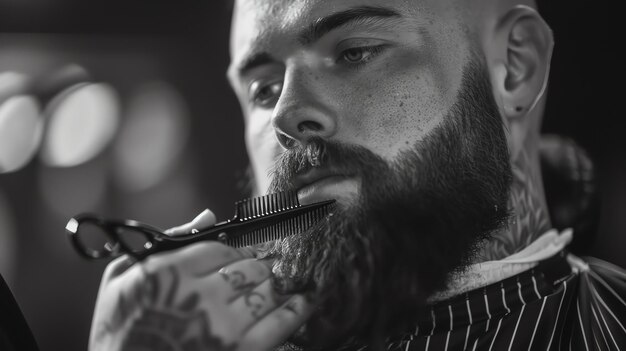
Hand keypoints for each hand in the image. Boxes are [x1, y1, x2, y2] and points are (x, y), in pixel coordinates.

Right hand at [89, 209, 314, 350]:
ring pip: (267, 289)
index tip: (248, 251)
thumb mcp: (122, 279)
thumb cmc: (117, 332)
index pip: (223, 247)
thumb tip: (208, 216)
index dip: (239, 248)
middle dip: (262, 263)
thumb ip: (166, 242)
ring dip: (279, 281)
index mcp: (170, 271)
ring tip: (286, 278)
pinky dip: (299, 307)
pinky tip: (306, 299)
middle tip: (270, 264)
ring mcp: (224, 325)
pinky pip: (282, 322)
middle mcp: (202, 295)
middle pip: (250, 267)